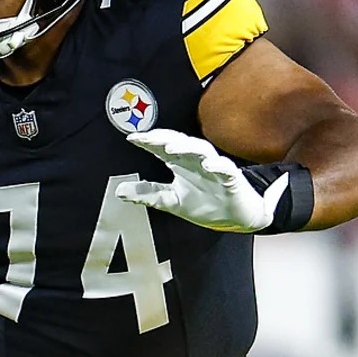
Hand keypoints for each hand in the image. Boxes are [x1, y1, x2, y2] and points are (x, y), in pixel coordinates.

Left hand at [120, 127, 287, 232]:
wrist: (238, 218)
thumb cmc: (207, 204)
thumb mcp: (171, 201)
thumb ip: (148, 194)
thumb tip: (119, 191)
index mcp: (181, 164)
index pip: (163, 148)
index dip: (148, 141)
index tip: (131, 138)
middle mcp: (197, 162)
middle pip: (180, 143)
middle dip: (165, 138)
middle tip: (148, 137)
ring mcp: (215, 169)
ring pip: (202, 151)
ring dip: (187, 147)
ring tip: (171, 147)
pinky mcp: (232, 180)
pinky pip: (226, 169)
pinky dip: (218, 165)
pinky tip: (208, 165)